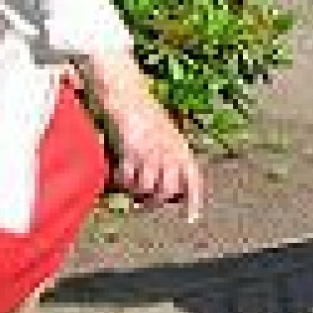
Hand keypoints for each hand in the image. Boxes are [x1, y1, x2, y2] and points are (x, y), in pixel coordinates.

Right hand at [107, 99, 205, 222]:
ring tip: (131, 182)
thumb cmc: (145, 113)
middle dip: (156, 200)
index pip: (193, 180)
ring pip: (147, 188)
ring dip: (137, 189)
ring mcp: (151, 152)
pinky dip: (122, 179)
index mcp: (180, 147)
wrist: (126, 92)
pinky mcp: (132, 150)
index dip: (193, 201)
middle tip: (145, 201)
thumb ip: (172, 155)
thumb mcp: (166, 133)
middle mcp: (169, 152)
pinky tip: (118, 172)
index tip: (191, 219)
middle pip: (168, 191)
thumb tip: (169, 185)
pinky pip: (128, 179)